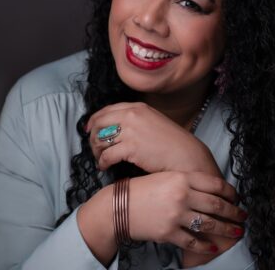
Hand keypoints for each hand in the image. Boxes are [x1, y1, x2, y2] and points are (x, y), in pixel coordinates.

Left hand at [87, 102, 220, 174]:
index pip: (107, 110)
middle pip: (99, 123)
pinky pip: (106, 155)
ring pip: (100, 139)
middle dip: (92, 137)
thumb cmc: (172, 142)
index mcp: (137, 107)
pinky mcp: (130, 148)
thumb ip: (136, 119)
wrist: (185, 155)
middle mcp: (132, 115)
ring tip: (100, 159)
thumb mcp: (154, 121)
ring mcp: (131, 130)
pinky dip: (102, 162)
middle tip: (94, 147)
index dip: (94, 120)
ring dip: (96, 151)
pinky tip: (105, 167)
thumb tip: (116, 128)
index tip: (89, 130)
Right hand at [128, 171, 246, 253]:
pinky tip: (213, 247)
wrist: (120, 205)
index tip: (237, 197)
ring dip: (225, 229)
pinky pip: (192, 241)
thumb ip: (187, 181)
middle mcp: (182, 195)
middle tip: (243, 216)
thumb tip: (211, 192)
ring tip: (236, 232)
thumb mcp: (166, 176)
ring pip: (208, 224)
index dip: (230, 192)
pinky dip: (205, 246)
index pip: (214, 184)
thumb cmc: (143, 189)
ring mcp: (176, 214)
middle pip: (216, 205)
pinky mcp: (169, 233)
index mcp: (182, 177)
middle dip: (233, 212)